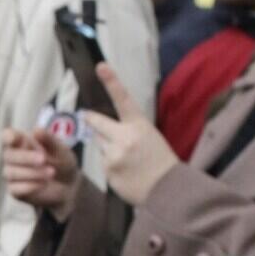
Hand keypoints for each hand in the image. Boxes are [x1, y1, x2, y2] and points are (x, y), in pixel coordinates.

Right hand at [2, 126, 81, 212]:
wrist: (68, 186)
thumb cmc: (61, 162)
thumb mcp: (60, 149)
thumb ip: (48, 140)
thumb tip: (36, 130)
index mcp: (21, 143)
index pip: (7, 137)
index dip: (8, 137)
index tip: (14, 138)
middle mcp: (13, 158)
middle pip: (8, 156)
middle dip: (26, 157)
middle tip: (44, 159)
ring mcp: (12, 175)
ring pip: (12, 173)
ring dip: (32, 172)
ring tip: (51, 172)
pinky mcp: (15, 191)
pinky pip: (15, 189)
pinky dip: (30, 186)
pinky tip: (44, 183)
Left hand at [80, 66, 177, 206]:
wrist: (167, 188)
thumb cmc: (160, 161)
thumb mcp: (150, 137)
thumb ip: (128, 130)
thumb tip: (103, 128)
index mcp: (139, 125)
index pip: (122, 99)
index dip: (111, 81)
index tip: (100, 66)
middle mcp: (124, 136)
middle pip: (96, 122)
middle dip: (92, 119)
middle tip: (87, 115)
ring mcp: (114, 154)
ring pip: (99, 144)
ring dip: (106, 147)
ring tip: (127, 159)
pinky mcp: (108, 170)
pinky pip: (102, 163)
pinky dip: (110, 166)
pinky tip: (125, 172)